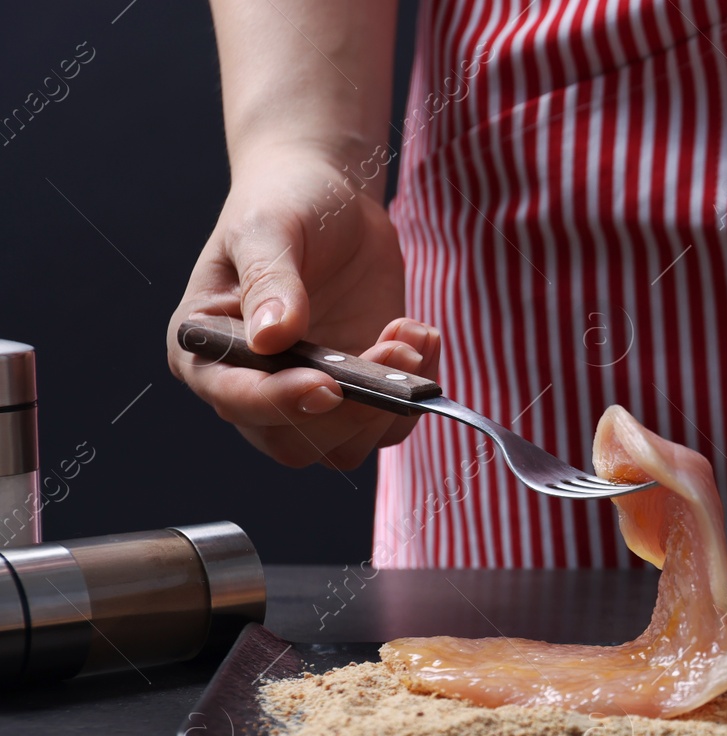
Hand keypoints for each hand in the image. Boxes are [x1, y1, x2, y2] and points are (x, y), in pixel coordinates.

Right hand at [167, 147, 436, 468]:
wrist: (330, 200)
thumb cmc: (283, 204)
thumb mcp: (269, 228)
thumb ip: (269, 281)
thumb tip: (273, 337)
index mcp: (207, 349)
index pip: (236, 399)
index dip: (280, 401)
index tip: (327, 385)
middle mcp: (251, 385)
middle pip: (293, 443)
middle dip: (349, 409)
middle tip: (393, 348)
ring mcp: (306, 394)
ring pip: (345, 445)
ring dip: (389, 403)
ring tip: (410, 333)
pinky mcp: (356, 394)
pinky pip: (387, 426)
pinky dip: (414, 396)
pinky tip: (421, 337)